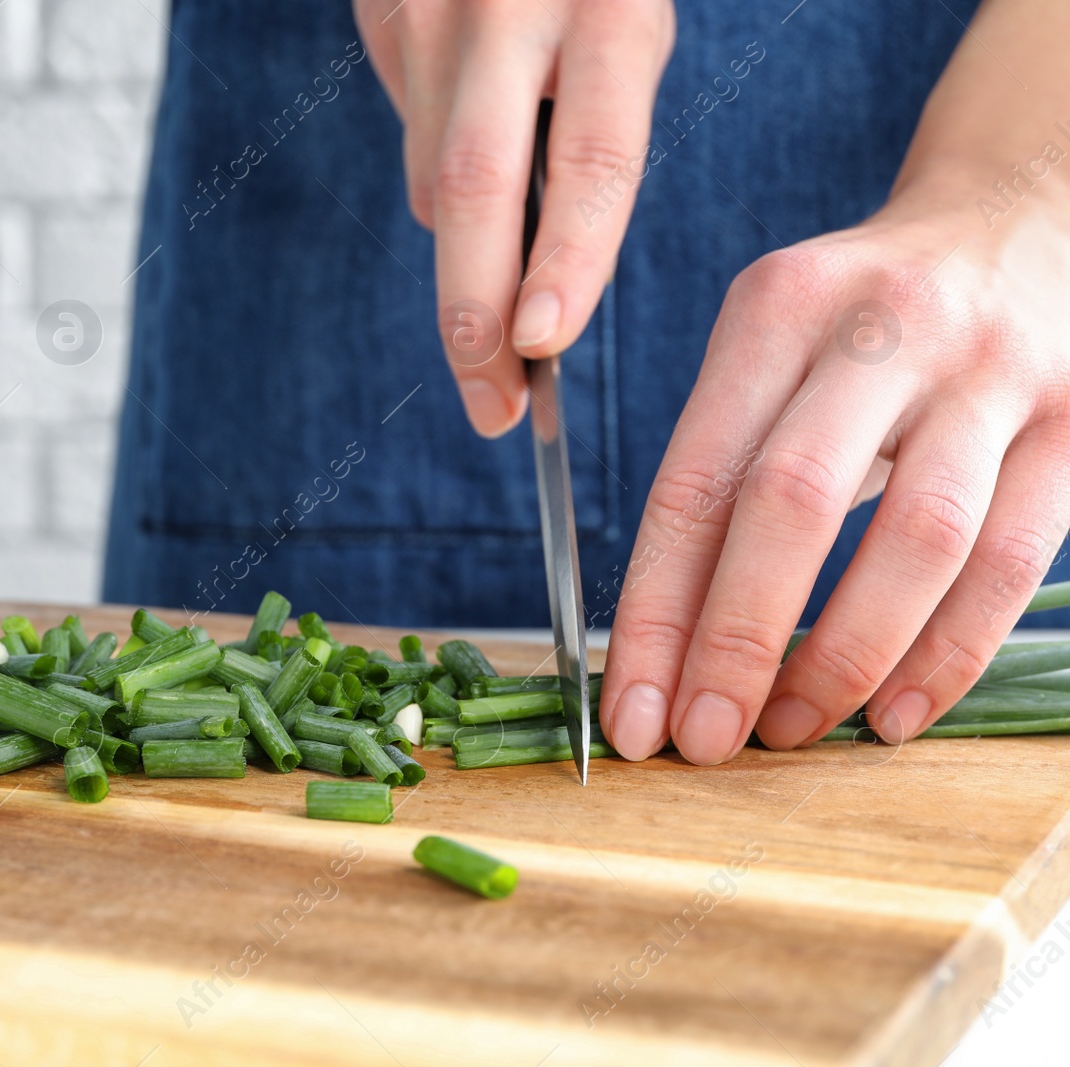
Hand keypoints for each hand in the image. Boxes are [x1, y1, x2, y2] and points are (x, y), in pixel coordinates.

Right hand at [354, 0, 674, 435]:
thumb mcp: (630, 12)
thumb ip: (596, 115)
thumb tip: (532, 267)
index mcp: (609, 5)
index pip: (591, 163)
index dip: (567, 265)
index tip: (543, 349)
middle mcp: (507, 12)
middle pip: (475, 193)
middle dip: (475, 320)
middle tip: (496, 408)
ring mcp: (426, 16)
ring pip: (436, 181)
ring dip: (468, 247)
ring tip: (505, 269)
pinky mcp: (381, 19)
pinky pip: (413, 135)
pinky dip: (445, 170)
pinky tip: (477, 136)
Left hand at [600, 192, 1069, 763]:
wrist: (1019, 221)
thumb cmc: (859, 322)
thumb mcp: (770, 348)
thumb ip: (720, 469)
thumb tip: (664, 645)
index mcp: (776, 310)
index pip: (694, 481)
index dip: (655, 610)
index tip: (629, 710)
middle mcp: (881, 329)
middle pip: (793, 501)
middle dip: (737, 640)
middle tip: (703, 742)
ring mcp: (991, 372)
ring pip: (920, 539)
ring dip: (846, 657)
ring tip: (790, 732)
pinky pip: (1012, 560)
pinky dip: (949, 653)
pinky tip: (894, 713)